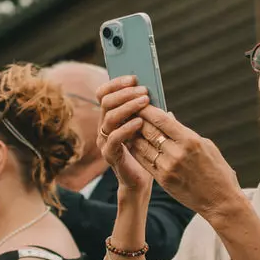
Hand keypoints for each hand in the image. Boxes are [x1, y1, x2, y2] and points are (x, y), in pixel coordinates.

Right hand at [97, 76, 158, 200]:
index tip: (134, 78)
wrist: (140, 182)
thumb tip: (155, 93)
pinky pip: (115, 137)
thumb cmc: (145, 152)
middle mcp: (104, 127)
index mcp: (110, 117)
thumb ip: (147, 111)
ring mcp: (104, 141)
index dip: (116, 83)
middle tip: (144, 90)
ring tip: (145, 101)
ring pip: (109, 116)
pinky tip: (140, 122)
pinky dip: (127, 127)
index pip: (103, 94)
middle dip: (125, 92)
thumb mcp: (147, 127)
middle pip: (105, 101)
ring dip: (128, 106)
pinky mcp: (109, 155)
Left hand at [107, 93, 237, 219]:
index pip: (162, 119)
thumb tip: (169, 119)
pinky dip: (136, 150)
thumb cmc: (217, 171)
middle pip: (149, 130)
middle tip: (127, 111)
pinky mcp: (163, 180)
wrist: (220, 201)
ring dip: (132, 134)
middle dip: (137, 119)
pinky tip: (131, 143)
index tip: (140, 102)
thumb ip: (185, 132)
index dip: (148, 110)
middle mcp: (177, 153)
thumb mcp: (206, 146)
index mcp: (190, 140)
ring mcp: (168, 167)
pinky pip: (144, 161)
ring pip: (142, 146)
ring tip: (125, 126)